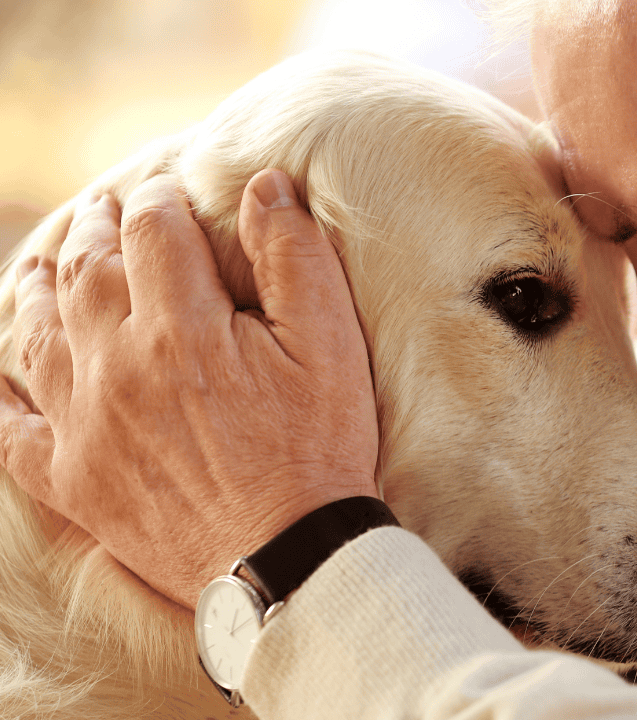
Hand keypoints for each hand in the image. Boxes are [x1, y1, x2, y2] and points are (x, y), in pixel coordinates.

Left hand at [0, 169, 378, 608]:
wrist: (289, 559)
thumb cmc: (320, 450)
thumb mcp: (331, 346)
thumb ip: (295, 259)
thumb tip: (264, 186)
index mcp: (180, 329)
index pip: (153, 231)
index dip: (161, 201)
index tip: (171, 195)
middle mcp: (116, 368)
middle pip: (84, 270)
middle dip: (95, 230)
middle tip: (104, 212)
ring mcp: (85, 427)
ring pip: (36, 334)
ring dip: (37, 288)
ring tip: (43, 265)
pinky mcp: (73, 481)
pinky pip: (10, 431)